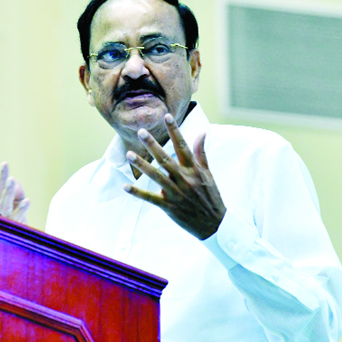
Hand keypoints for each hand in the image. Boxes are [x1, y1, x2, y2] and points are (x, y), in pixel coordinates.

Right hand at [0, 162, 29, 223]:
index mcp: (1, 207)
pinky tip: (27, 200)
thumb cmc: (15, 226)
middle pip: (2, 196)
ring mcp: (5, 221)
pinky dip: (21, 209)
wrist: (10, 249)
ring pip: (5, 205)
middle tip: (9, 173)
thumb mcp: (18, 209)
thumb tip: (14, 181)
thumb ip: (18, 194)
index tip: (4, 163)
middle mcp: (0, 213)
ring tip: (12, 180)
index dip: (3, 177)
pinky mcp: (12, 228)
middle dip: (4, 183)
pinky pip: (17, 217)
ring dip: (9, 192)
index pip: (1, 189)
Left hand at [124, 114, 225, 239]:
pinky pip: (151, 198)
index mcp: (194, 170)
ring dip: (142, 165)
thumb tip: (202, 132)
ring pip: (156, 176)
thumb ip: (201, 153)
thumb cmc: (211, 196)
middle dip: (153, 145)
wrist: (215, 224)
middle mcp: (184, 179)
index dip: (175, 131)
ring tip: (129, 154)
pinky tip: (126, 186)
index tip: (167, 117)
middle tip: (141, 132)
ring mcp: (176, 193)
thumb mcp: (208, 174)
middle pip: (166, 159)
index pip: (183, 146)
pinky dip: (138, 193)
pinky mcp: (169, 207)